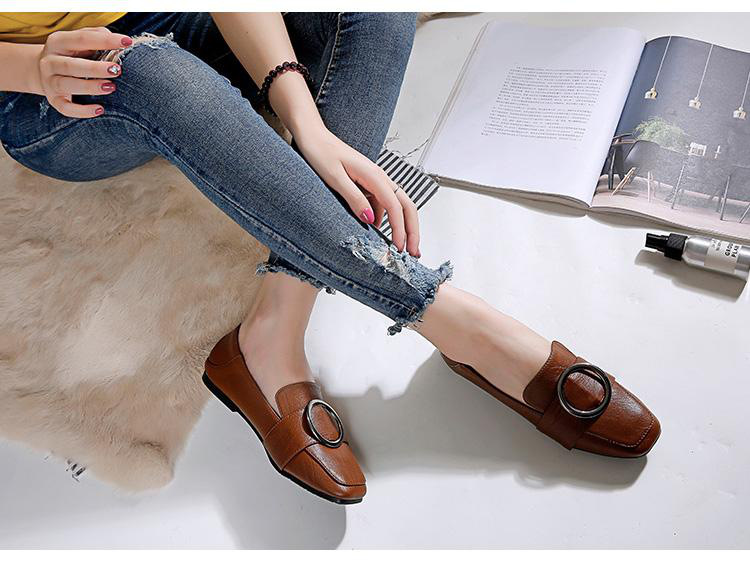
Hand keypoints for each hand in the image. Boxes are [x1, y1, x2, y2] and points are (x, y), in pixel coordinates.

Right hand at [36, 27, 132, 117]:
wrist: (40, 70)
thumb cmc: (70, 54)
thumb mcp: (78, 41)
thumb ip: (95, 36)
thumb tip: (118, 40)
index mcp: (58, 42)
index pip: (82, 39)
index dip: (105, 40)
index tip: (127, 42)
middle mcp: (50, 61)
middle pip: (71, 65)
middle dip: (95, 68)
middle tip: (117, 70)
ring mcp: (50, 81)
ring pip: (67, 85)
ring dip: (90, 87)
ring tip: (111, 87)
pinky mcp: (54, 99)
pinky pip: (65, 108)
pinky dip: (82, 111)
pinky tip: (100, 110)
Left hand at [295, 126, 420, 256]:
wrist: (313, 136)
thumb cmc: (321, 153)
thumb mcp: (335, 178)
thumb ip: (354, 198)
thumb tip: (370, 219)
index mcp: (374, 176)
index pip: (395, 207)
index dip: (400, 229)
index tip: (400, 248)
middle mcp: (379, 177)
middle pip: (406, 206)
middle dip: (412, 230)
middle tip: (414, 252)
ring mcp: (375, 180)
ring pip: (398, 205)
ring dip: (402, 225)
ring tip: (401, 246)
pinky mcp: (368, 183)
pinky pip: (382, 203)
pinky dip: (385, 218)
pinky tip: (378, 229)